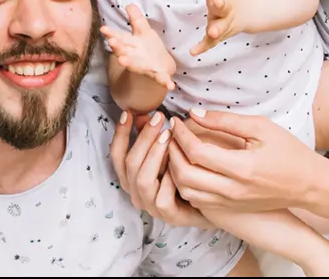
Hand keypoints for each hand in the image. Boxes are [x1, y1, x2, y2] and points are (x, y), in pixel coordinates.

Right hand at [101, 4, 176, 90]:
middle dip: (117, 47)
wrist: (159, 65)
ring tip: (123, 61)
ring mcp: (144, 66)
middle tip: (111, 42)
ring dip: (128, 63)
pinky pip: (161, 79)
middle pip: (123, 51)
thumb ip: (136, 19)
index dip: (111, 33)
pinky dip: (165, 82)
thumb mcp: (143, 31)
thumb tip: (129, 4)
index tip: (103, 29)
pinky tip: (170, 85)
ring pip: (134, 65)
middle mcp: (133, 56)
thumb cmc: (147, 46)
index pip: (119, 37)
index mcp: (130, 44)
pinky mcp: (157, 75)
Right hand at [109, 110, 214, 229]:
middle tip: (158, 118)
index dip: (120, 133)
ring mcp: (150, 205)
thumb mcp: (167, 152)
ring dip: (154, 154)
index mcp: (132, 177)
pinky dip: (168, 179)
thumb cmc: (186, 174)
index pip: (117, 154)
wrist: (211, 202)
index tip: (128, 113)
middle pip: (130, 163)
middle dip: (143, 138)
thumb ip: (153, 137)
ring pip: (143, 179)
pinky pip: (162, 197)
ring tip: (168, 135)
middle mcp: (136, 191)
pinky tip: (179, 163)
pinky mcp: (167, 216)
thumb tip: (143, 114)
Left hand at [166, 108, 320, 212]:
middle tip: (170, 136)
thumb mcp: (261, 127)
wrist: (309, 185)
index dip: (181, 135)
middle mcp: (233, 190)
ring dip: (174, 171)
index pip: (197, 153)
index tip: (176, 122)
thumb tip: (195, 113)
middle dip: (171, 153)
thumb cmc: (288, 152)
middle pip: (185, 175)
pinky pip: (196, 200)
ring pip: (187, 192)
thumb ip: (225, 120)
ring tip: (175, 150)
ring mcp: (230, 203)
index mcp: (242, 168)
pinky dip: (185, 184)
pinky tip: (187, 167)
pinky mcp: (230, 210)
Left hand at [190, 0, 250, 55]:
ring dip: (216, 29)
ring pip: (221, 27)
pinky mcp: (220, 34)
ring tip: (212, 33)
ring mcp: (224, 22)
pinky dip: (203, 47)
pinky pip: (211, 43)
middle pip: (223, 7)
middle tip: (218, 2)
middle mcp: (225, 8)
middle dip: (220, 4)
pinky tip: (193, 52)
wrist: (251, 10)